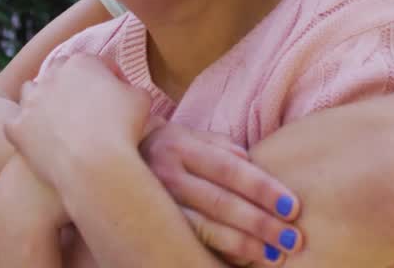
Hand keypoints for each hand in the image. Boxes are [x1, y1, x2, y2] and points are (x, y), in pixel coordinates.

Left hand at [4, 53, 151, 185]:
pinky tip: (37, 139)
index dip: (108, 78)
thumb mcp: (141, 98)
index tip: (117, 93)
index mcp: (82, 62)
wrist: (93, 165)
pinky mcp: (16, 127)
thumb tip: (128, 91)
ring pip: (31, 91)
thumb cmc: (122, 129)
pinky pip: (15, 124)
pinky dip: (24, 129)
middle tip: (84, 105)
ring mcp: (30, 101)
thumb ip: (132, 88)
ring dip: (41, 100)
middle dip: (70, 84)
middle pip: (59, 72)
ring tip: (56, 119)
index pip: (95, 63)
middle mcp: (51, 75)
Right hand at [141, 121, 302, 264]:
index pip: (230, 169)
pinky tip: (236, 266)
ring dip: (241, 246)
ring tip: (272, 257)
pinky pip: (184, 245)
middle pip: (219, 202)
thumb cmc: (163, 152)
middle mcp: (163, 174)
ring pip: (202, 230)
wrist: (100, 165)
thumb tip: (252, 161)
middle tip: (292, 240)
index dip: (263, 189)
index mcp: (179, 145)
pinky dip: (213, 257)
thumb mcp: (186, 138)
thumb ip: (220, 147)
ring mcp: (150, 204)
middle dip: (259, 223)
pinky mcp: (145, 229)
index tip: (293, 207)